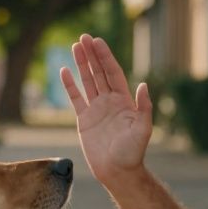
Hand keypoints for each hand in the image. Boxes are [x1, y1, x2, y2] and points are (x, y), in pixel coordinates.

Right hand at [59, 34, 152, 184]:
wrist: (117, 171)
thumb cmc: (133, 152)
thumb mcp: (144, 129)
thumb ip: (144, 108)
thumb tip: (143, 86)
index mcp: (124, 101)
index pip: (113, 73)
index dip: (105, 57)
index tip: (98, 42)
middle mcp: (110, 102)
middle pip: (99, 72)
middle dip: (92, 55)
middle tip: (84, 37)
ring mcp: (96, 109)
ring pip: (87, 81)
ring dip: (81, 64)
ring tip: (75, 46)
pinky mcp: (84, 120)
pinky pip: (75, 99)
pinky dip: (69, 85)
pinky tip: (64, 71)